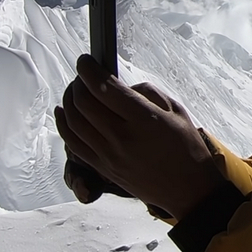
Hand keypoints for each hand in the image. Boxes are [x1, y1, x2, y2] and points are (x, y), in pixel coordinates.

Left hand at [54, 55, 224, 220]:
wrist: (188, 190)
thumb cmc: (187, 148)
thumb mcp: (177, 111)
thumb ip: (148, 92)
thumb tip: (123, 86)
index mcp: (143, 119)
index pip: (105, 88)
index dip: (89, 70)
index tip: (85, 60)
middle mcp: (122, 137)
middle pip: (83, 103)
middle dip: (78, 83)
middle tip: (82, 75)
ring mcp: (109, 155)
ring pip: (73, 122)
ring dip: (68, 101)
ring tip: (75, 91)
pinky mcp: (102, 168)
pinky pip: (73, 143)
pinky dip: (63, 125)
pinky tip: (63, 113)